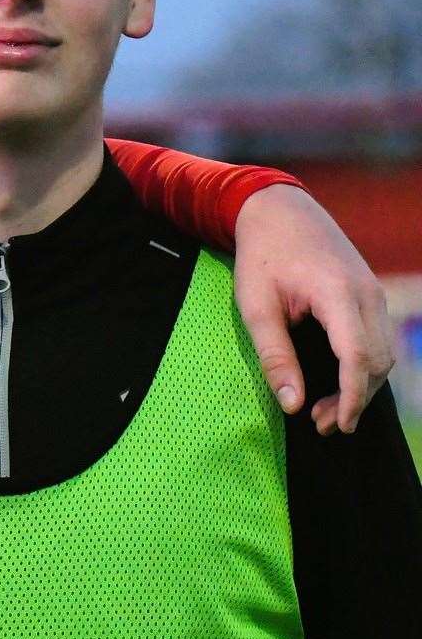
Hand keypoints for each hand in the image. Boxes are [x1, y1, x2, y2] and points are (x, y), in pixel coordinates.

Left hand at [232, 185, 393, 433]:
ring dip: (361, 386)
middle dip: (355, 398)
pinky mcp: (371, 296)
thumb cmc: (262, 258)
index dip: (352, 395)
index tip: (339, 424)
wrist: (281, 212)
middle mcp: (366, 293)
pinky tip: (340, 386)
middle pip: (376, 360)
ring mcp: (374, 293)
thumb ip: (275, 356)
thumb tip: (292, 403)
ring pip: (383, 352)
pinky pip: (379, 340)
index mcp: (337, 293)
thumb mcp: (254, 307)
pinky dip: (365, 367)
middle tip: (323, 426)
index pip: (357, 355)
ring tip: (327, 413)